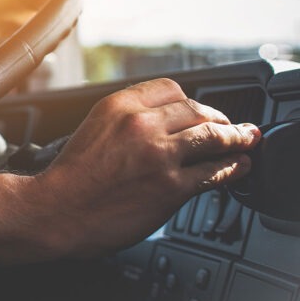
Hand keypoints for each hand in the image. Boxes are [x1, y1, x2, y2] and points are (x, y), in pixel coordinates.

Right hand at [36, 78, 259, 256]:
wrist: (54, 211)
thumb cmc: (67, 179)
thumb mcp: (91, 130)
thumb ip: (124, 122)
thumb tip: (159, 125)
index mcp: (118, 106)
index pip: (172, 89)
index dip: (191, 101)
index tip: (200, 110)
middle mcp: (141, 124)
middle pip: (198, 110)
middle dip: (219, 119)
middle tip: (231, 127)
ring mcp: (158, 155)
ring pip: (213, 136)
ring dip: (235, 139)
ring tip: (246, 141)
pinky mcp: (170, 186)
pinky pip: (213, 172)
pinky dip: (232, 168)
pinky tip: (238, 167)